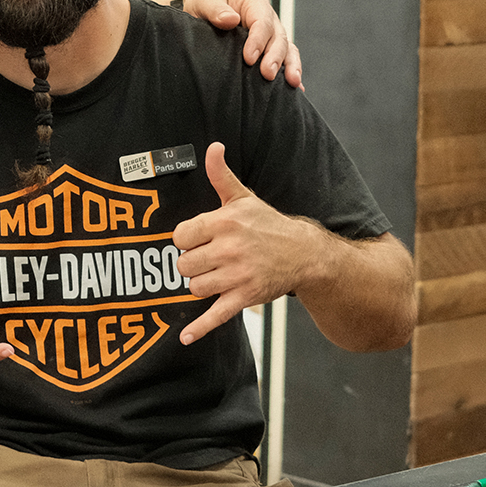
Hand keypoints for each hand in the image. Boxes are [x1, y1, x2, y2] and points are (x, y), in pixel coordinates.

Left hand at [172, 143, 311, 344]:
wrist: (305, 253)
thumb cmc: (268, 225)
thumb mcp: (244, 198)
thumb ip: (221, 176)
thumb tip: (213, 147)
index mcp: (225, 222)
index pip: (180, 236)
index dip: (186, 240)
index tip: (197, 240)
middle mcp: (230, 249)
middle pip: (184, 264)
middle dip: (192, 263)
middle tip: (209, 259)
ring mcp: (237, 276)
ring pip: (194, 288)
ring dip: (200, 285)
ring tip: (215, 276)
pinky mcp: (245, 298)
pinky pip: (215, 315)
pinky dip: (199, 329)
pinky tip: (184, 338)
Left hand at [180, 0, 302, 88]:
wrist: (201, 14)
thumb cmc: (205, 5)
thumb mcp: (204, 1)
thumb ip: (215, 9)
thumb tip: (230, 19)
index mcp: (253, 4)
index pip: (262, 21)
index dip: (258, 40)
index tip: (249, 58)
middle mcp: (266, 19)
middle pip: (278, 37)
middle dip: (275, 56)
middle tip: (267, 73)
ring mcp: (270, 36)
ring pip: (287, 49)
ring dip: (290, 65)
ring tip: (291, 81)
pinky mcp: (268, 50)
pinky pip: (286, 59)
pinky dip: (291, 71)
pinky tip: (295, 86)